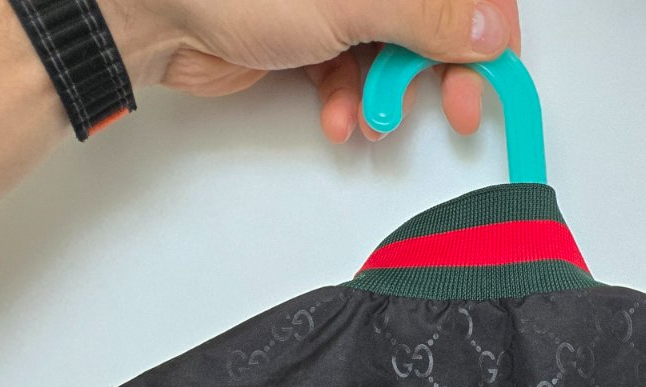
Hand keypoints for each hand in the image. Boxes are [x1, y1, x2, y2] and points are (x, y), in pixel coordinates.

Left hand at [111, 0, 523, 141]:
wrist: (153, 10)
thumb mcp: (353, 2)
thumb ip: (428, 17)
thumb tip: (490, 31)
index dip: (485, 24)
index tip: (493, 69)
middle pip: (431, 18)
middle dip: (441, 70)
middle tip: (456, 111)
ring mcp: (335, 1)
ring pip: (393, 52)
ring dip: (390, 96)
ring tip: (371, 116)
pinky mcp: (307, 35)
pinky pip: (352, 72)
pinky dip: (351, 101)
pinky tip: (337, 116)